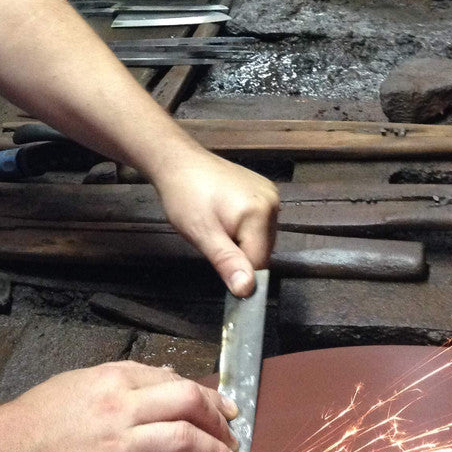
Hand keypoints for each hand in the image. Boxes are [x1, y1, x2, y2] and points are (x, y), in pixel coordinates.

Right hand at [0, 361, 242, 451]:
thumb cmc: (31, 422)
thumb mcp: (76, 384)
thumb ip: (118, 383)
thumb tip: (162, 384)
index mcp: (109, 379)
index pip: (172, 379)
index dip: (206, 394)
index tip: (221, 406)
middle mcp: (117, 408)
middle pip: (188, 402)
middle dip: (218, 419)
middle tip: (232, 434)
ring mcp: (116, 449)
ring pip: (184, 441)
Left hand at [153, 151, 278, 296]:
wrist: (179, 161)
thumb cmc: (184, 196)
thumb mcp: (202, 234)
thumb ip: (227, 261)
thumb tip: (247, 290)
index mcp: (259, 213)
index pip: (259, 263)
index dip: (238, 271)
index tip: (217, 264)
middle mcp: (272, 202)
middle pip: (262, 249)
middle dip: (238, 252)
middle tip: (212, 237)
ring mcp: (270, 193)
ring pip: (261, 237)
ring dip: (240, 240)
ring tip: (216, 223)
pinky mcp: (263, 189)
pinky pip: (259, 221)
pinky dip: (243, 226)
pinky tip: (223, 214)